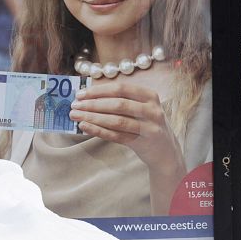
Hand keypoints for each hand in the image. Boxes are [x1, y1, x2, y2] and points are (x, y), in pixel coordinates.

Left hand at [69, 80, 185, 214]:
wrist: (165, 151)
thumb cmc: (147, 125)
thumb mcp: (142, 109)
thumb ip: (122, 101)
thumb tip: (89, 96)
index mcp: (150, 95)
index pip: (122, 88)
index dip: (100, 90)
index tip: (81, 93)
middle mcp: (152, 109)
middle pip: (118, 104)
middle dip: (93, 104)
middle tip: (74, 106)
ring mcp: (150, 127)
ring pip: (117, 121)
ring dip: (93, 118)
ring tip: (76, 117)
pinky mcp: (144, 143)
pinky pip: (117, 136)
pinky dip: (99, 131)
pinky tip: (85, 127)